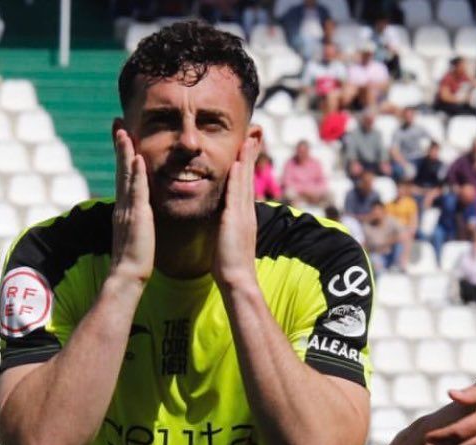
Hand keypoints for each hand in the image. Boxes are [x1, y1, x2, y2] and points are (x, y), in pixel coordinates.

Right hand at [111, 129, 154, 283]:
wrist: (128, 276)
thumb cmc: (134, 260)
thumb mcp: (135, 234)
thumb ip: (136, 220)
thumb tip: (139, 213)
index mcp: (124, 209)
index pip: (123, 177)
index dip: (122, 156)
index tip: (122, 137)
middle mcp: (122, 205)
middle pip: (120, 169)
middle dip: (119, 145)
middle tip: (118, 123)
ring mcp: (127, 209)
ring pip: (125, 175)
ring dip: (125, 152)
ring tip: (125, 131)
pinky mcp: (136, 217)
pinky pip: (136, 191)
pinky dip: (136, 174)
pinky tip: (138, 158)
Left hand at [213, 138, 259, 289]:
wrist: (237, 280)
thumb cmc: (229, 264)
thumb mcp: (227, 239)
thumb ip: (226, 226)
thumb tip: (221, 219)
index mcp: (244, 215)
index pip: (244, 185)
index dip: (246, 166)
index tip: (246, 148)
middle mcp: (247, 211)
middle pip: (248, 177)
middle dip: (251, 155)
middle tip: (254, 133)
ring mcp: (243, 214)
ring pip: (244, 181)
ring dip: (246, 159)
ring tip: (248, 139)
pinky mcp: (236, 219)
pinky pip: (236, 193)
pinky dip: (237, 177)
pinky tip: (237, 162)